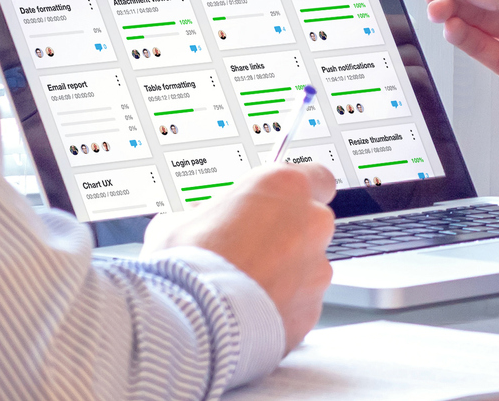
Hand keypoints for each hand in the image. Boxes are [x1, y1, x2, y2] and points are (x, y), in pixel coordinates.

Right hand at [144, 162, 336, 349]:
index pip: (317, 178)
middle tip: (248, 249)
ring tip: (243, 287)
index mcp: (284, 187)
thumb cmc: (187, 266)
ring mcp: (316, 269)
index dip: (295, 195)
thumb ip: (206, 213)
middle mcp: (311, 224)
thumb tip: (199, 221)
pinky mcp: (311, 310)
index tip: (278, 203)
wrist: (191, 321)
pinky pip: (300, 304)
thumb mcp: (181, 218)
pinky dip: (281, 307)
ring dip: (284, 274)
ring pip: (307, 267)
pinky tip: (249, 311)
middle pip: (311, 225)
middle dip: (286, 236)